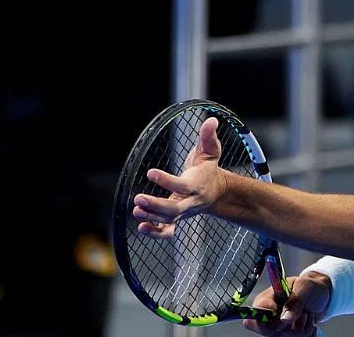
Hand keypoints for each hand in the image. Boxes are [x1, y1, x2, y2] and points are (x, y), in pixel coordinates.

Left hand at [133, 117, 226, 237]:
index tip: (150, 172)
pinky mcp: (178, 219)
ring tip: (136, 209)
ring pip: (168, 220)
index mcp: (197, 185)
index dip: (166, 180)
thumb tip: (212, 120)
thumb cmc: (208, 169)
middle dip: (156, 205)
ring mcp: (184, 212)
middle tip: (138, 198)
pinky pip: (167, 231)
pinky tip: (141, 227)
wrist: (217, 192)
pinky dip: (155, 232)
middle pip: (174, 208)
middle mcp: (191, 201)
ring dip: (151, 216)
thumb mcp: (210, 151)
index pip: (182, 185)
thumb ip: (208, 137)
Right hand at [243, 273, 331, 335]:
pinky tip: (307, 322)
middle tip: (299, 314)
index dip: (268, 319)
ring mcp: (277, 326)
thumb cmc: (310, 287)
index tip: (283, 316)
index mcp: (266, 299)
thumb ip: (294, 302)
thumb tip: (284, 319)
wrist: (321, 296)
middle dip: (286, 326)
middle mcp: (268, 314)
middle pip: (266, 331)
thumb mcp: (304, 288)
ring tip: (305, 314)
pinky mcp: (287, 333)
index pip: (256, 314)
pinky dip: (305, 332)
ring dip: (299, 328)